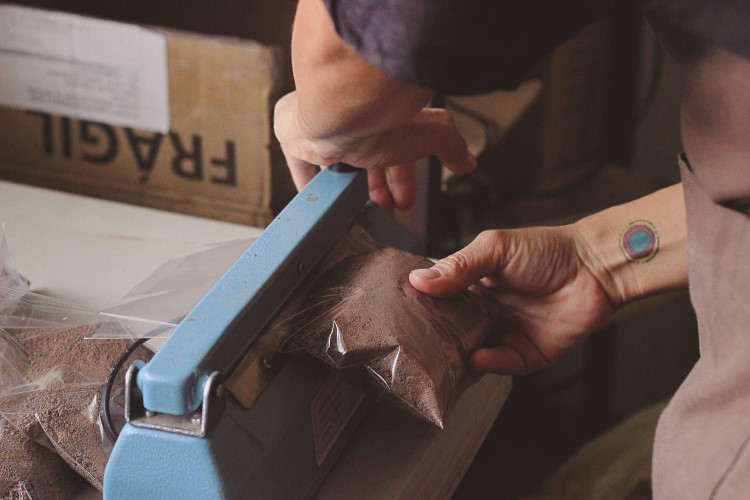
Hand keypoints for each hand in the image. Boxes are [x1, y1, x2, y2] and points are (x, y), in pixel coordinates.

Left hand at [273, 91, 475, 212]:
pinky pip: (304, 169)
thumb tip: (468, 161)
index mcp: (386, 115)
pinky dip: (316, 188)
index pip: (397, 151)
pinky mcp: (295, 139)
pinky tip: (326, 203)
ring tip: (362, 217)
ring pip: (339, 169)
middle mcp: (356, 120)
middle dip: (379, 193)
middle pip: (367, 164)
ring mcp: (324, 129)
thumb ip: (451, 146)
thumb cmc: (382, 119)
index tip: (406, 203)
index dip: (404, 180)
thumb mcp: (432, 133)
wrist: (339, 113)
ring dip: (353, 195)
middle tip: (387, 215)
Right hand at [409, 227, 618, 374]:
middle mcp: (483, 312)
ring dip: (455, 361)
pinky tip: (478, 357)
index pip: (437, 301)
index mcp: (472, 285)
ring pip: (469, 355)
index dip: (419, 309)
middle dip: (432, 342)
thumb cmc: (548, 251)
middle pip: (449, 333)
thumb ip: (459, 265)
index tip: (398, 316)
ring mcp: (503, 335)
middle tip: (410, 349)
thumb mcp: (495, 248)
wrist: (596, 269)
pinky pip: (500, 364)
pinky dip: (487, 363)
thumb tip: (419, 280)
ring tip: (436, 366)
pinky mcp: (525, 355)